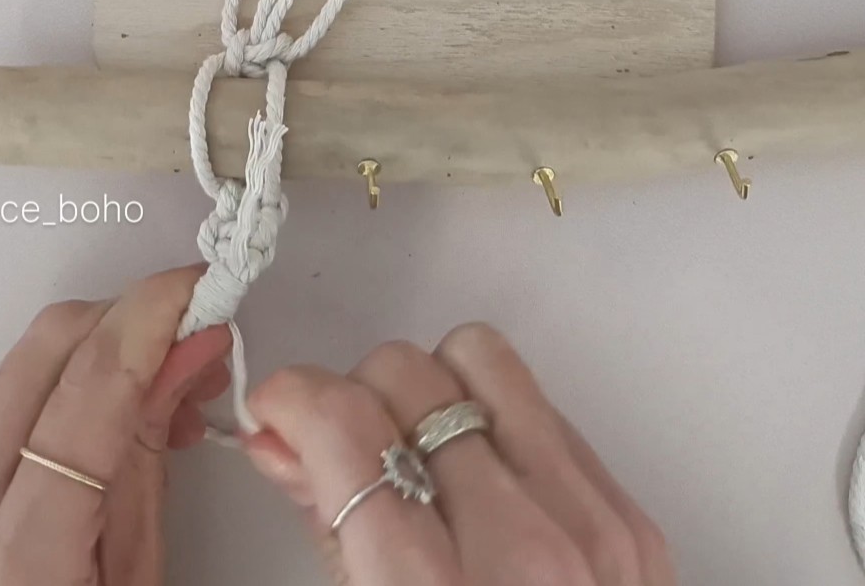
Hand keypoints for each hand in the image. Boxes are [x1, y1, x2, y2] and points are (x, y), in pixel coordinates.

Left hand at [0, 267, 230, 585]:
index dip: (155, 315)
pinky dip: (55, 395)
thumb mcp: (135, 582)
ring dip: (98, 356)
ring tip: (159, 392)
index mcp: (10, 558)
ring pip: (20, 366)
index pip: (93, 382)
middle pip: (50, 347)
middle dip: (132, 322)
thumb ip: (150, 455)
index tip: (199, 289)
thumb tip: (188, 352)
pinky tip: (99, 424)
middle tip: (193, 336)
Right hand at [245, 325, 672, 585]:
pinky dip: (496, 421)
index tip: (280, 410)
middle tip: (348, 449)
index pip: (347, 426)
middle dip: (357, 399)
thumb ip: (325, 533)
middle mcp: (524, 553)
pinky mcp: (633, 521)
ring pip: (480, 359)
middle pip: (406, 375)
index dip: (292, 397)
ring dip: (433, 392)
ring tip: (419, 453)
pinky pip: (543, 404)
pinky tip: (481, 480)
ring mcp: (591, 530)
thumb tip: (283, 440)